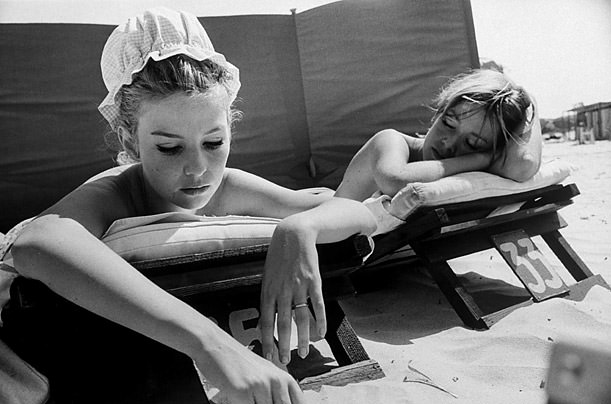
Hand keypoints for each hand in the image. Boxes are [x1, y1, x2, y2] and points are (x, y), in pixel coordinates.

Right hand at [194, 332, 304, 403]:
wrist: (215, 345)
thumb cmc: (237, 361)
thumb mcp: (263, 375)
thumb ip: (276, 393)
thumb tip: (283, 403)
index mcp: (284, 378)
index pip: (299, 403)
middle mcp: (276, 381)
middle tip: (259, 402)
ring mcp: (261, 386)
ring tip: (249, 399)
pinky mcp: (244, 391)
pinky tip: (238, 399)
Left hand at [259, 220, 325, 364]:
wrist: (293, 234)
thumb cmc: (278, 256)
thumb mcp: (267, 275)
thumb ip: (267, 297)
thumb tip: (265, 319)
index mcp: (268, 289)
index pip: (265, 320)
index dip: (267, 339)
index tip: (268, 355)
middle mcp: (282, 290)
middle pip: (283, 323)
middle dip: (283, 344)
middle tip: (285, 361)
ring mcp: (299, 285)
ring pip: (300, 317)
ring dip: (302, 338)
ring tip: (303, 353)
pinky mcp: (314, 281)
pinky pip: (317, 304)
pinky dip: (320, 320)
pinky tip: (320, 333)